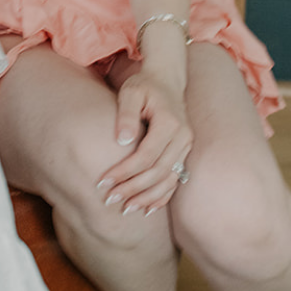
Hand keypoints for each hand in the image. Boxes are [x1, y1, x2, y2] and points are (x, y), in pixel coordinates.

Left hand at [100, 64, 192, 215]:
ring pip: (169, 179)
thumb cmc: (144, 85)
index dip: (124, 171)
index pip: (146, 156)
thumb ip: (125, 115)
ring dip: (148, 197)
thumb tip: (122, 140)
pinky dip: (162, 195)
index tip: (103, 182)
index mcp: (170, 123)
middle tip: (110, 200)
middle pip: (158, 172)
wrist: (167, 80)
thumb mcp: (130, 93)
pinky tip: (148, 209)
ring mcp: (187, 146)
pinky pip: (175, 179)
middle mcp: (183, 137)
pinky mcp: (184, 152)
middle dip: (133, 188)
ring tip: (126, 209)